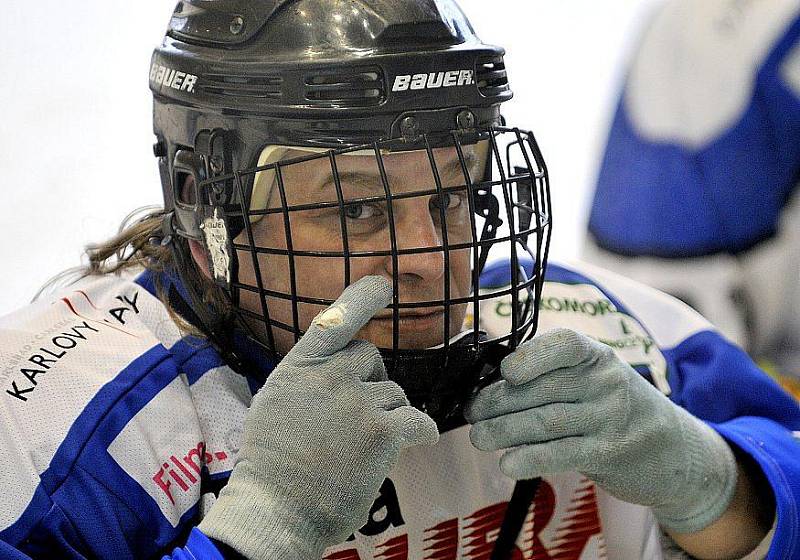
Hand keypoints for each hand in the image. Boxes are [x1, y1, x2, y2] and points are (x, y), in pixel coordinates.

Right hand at [200, 276, 438, 558]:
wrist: (278, 508)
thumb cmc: (274, 461)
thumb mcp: (278, 401)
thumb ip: (309, 375)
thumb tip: (338, 365)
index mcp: (301, 365)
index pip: (336, 320)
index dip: (362, 299)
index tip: (384, 285)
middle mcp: (331, 375)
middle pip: (372, 359)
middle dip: (371, 381)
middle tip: (355, 416)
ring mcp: (359, 401)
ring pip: (395, 394)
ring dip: (387, 415)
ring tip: (361, 446)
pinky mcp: (384, 431)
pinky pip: (418, 419)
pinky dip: (420, 431)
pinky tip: (413, 441)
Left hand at [466, 327, 736, 533]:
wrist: (674, 451)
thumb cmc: (615, 407)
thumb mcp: (594, 379)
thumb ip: (553, 374)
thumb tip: (491, 380)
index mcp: (597, 356)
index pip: (565, 344)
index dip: (532, 356)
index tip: (505, 371)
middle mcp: (607, 383)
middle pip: (543, 389)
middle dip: (498, 400)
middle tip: (472, 412)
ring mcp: (610, 419)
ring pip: (545, 423)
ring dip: (503, 431)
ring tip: (479, 437)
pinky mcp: (608, 454)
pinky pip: (560, 455)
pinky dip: (529, 459)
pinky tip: (507, 463)